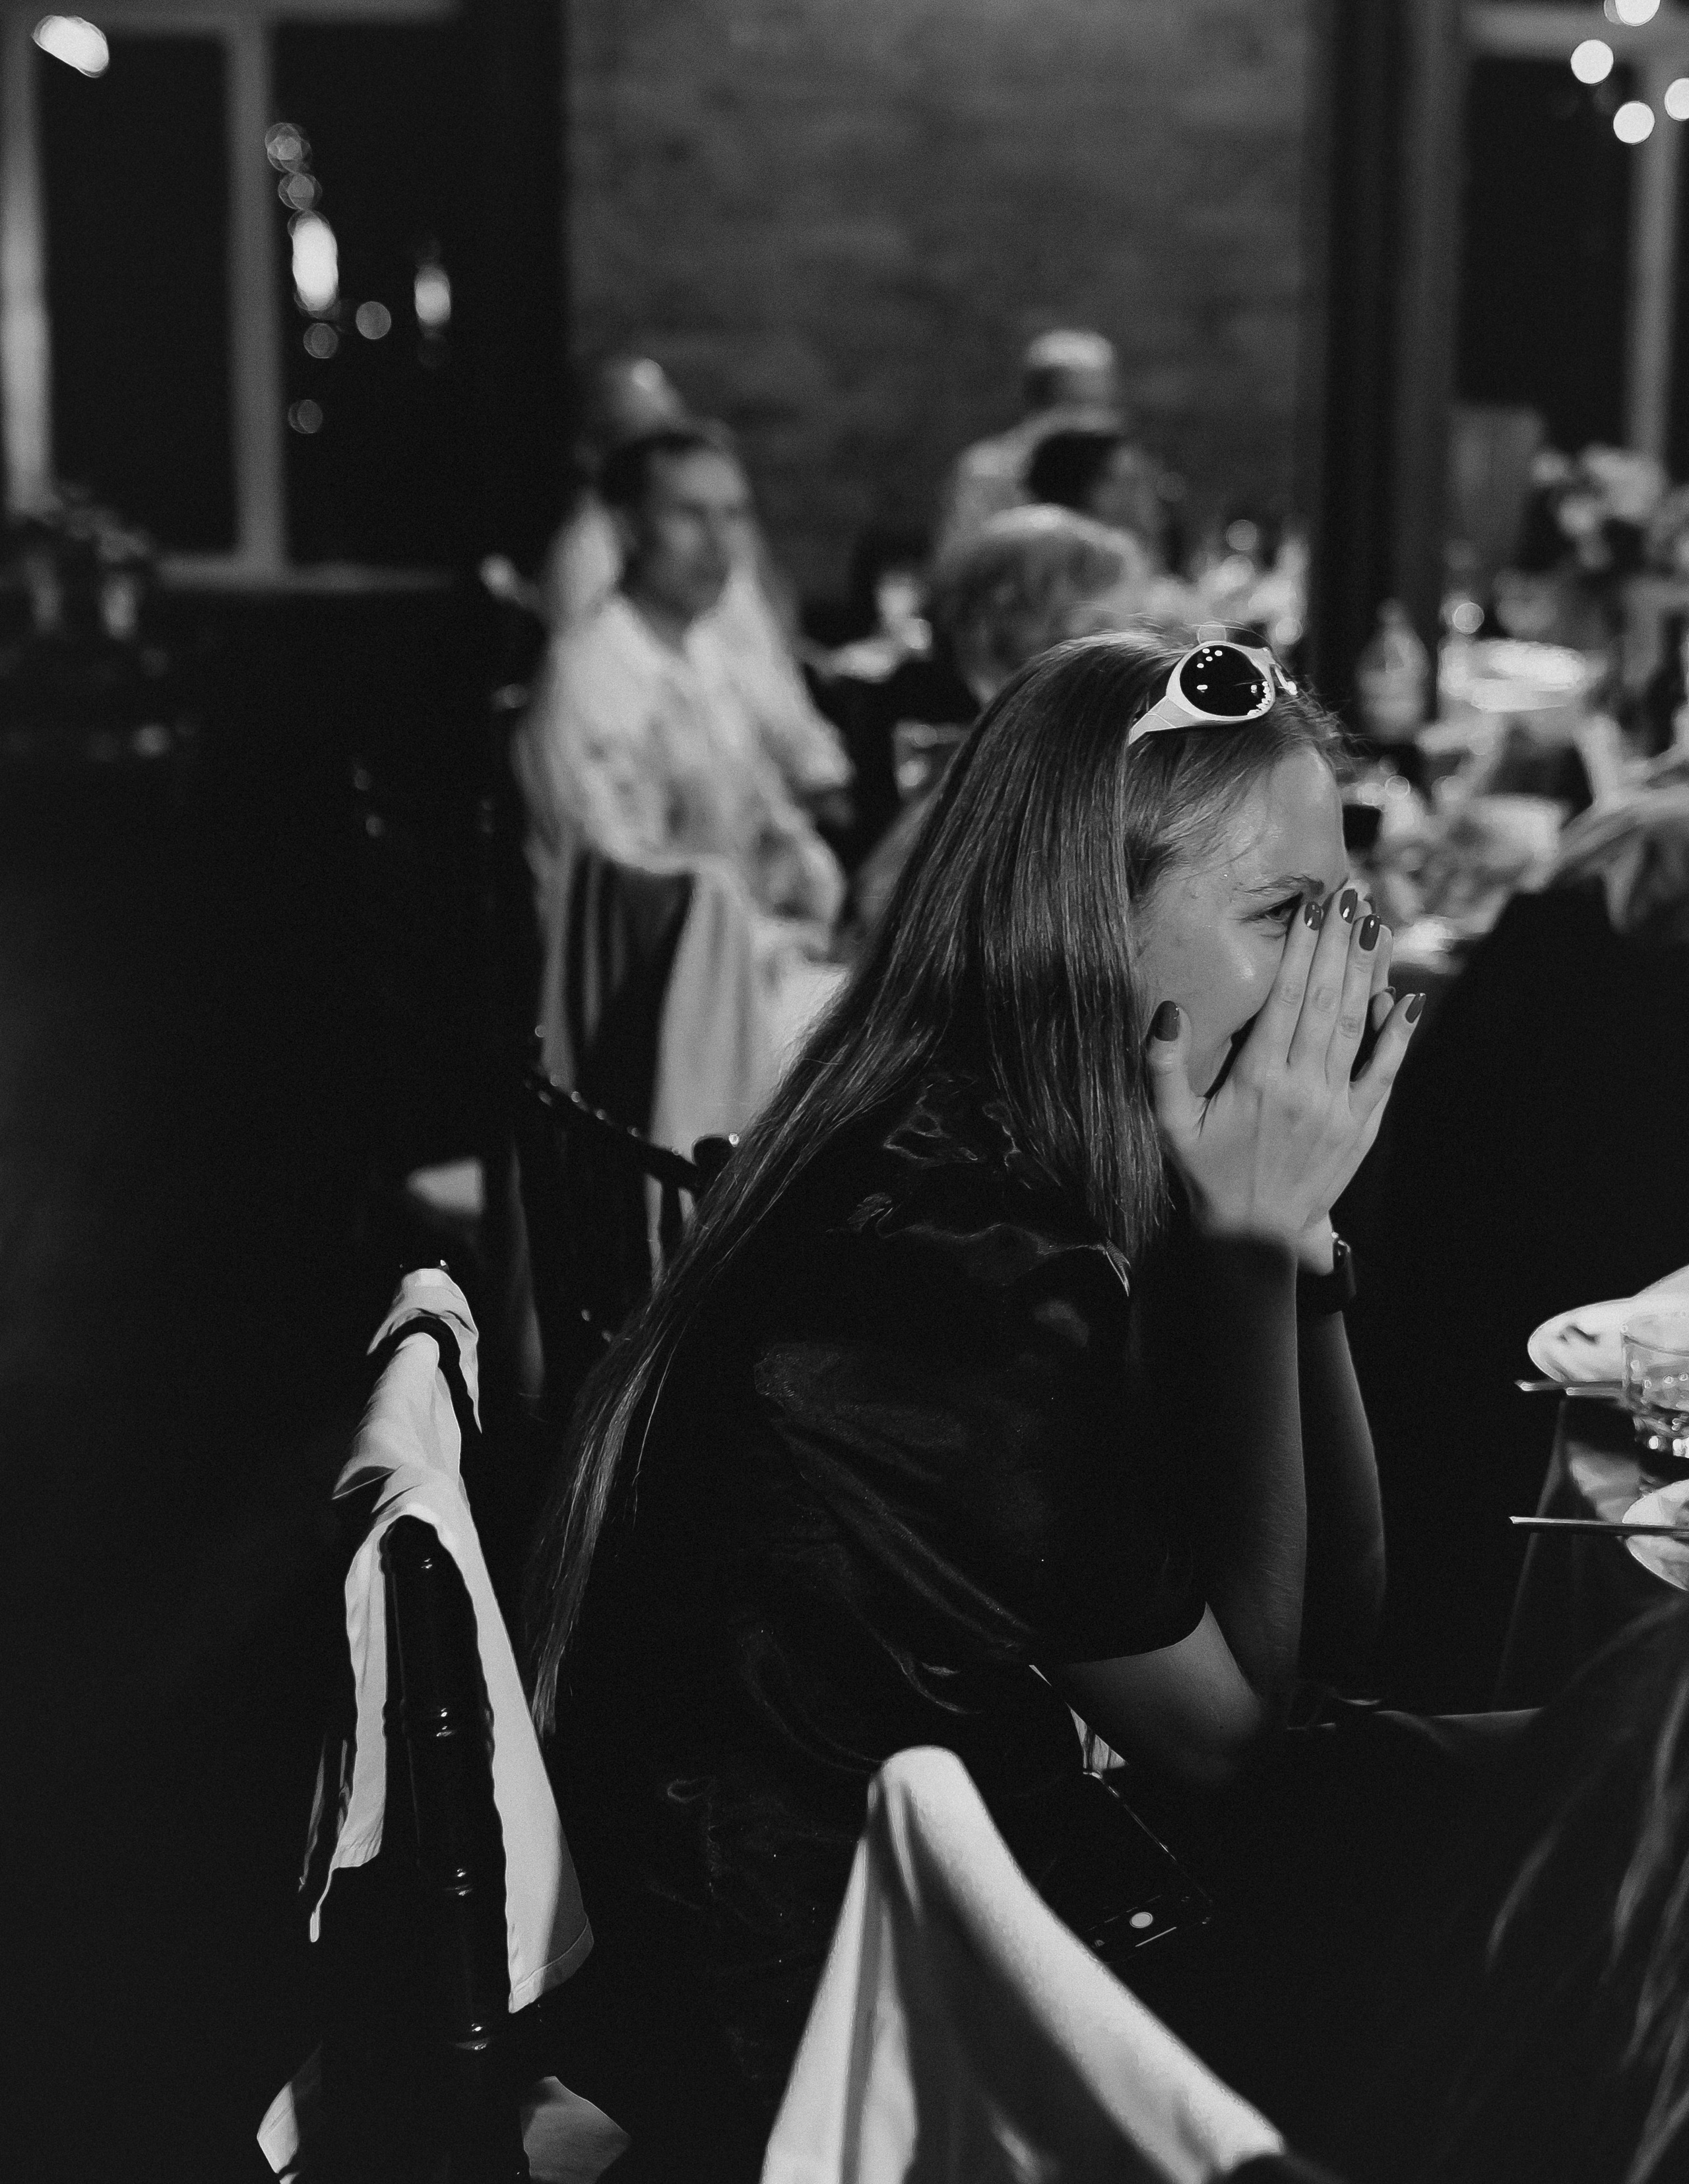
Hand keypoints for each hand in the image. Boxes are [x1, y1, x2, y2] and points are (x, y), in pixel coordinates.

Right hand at [1146, 889, 1421, 1251]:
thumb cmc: (1203, 1174)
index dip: (1302, 948)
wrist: (1251, 1237)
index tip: (1313, 905)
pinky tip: (1405, 998)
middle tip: (1351, 895)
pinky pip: (1383, 1072)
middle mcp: (1304, 1087)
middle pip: (1327, 999)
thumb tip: (1169, 1009)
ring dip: (1368, 972)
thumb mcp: (1168, 1124)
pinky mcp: (1359, 1127)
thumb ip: (1161, 1067)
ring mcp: (1337, 1107)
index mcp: (1258, 1079)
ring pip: (1356, 1025)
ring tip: (1376, 925)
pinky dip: (1396, 1035)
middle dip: (1339, 943)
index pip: (1286, 998)